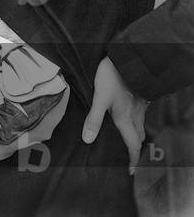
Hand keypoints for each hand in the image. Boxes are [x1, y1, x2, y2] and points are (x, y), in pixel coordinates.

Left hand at [82, 56, 148, 173]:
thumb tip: (88, 140)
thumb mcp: (99, 98)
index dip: (132, 159)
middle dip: (134, 149)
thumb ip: (94, 119)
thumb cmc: (112, 77)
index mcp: (126, 119)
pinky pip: (141, 115)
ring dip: (135, 136)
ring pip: (140, 126)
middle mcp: (136, 115)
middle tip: (128, 156)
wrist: (128, 59)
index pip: (132, 145)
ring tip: (126, 140)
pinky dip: (136, 122)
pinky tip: (128, 117)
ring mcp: (140, 106)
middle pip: (138, 137)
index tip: (130, 169)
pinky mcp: (140, 97)